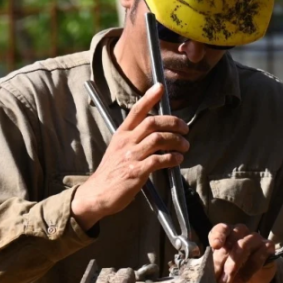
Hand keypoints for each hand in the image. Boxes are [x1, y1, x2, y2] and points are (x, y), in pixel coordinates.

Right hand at [72, 83, 188, 229]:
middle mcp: (126, 142)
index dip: (149, 98)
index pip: (136, 111)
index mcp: (121, 134)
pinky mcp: (135, 172)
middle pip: (152, 123)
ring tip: (185, 146)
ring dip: (176, 141)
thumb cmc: (111, 173)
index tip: (160, 87)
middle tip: (185, 129)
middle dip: (173, 123)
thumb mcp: (118, 149)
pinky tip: (177, 160)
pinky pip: (158, 160)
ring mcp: (130, 157)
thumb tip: (158, 133)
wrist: (96, 195)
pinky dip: (171, 158)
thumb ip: (134, 139)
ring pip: (158, 139)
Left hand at [209, 223, 276, 282]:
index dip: (218, 236)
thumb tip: (203, 266)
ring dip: (233, 265)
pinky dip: (246, 272)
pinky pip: (257, 258)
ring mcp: (255, 237)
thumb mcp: (221, 262)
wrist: (255, 272)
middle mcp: (241, 231)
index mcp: (228, 231)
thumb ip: (214, 261)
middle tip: (216, 276)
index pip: (222, 228)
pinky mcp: (267, 247)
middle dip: (221, 259)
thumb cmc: (233, 263)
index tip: (215, 246)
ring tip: (226, 281)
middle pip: (232, 240)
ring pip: (244, 246)